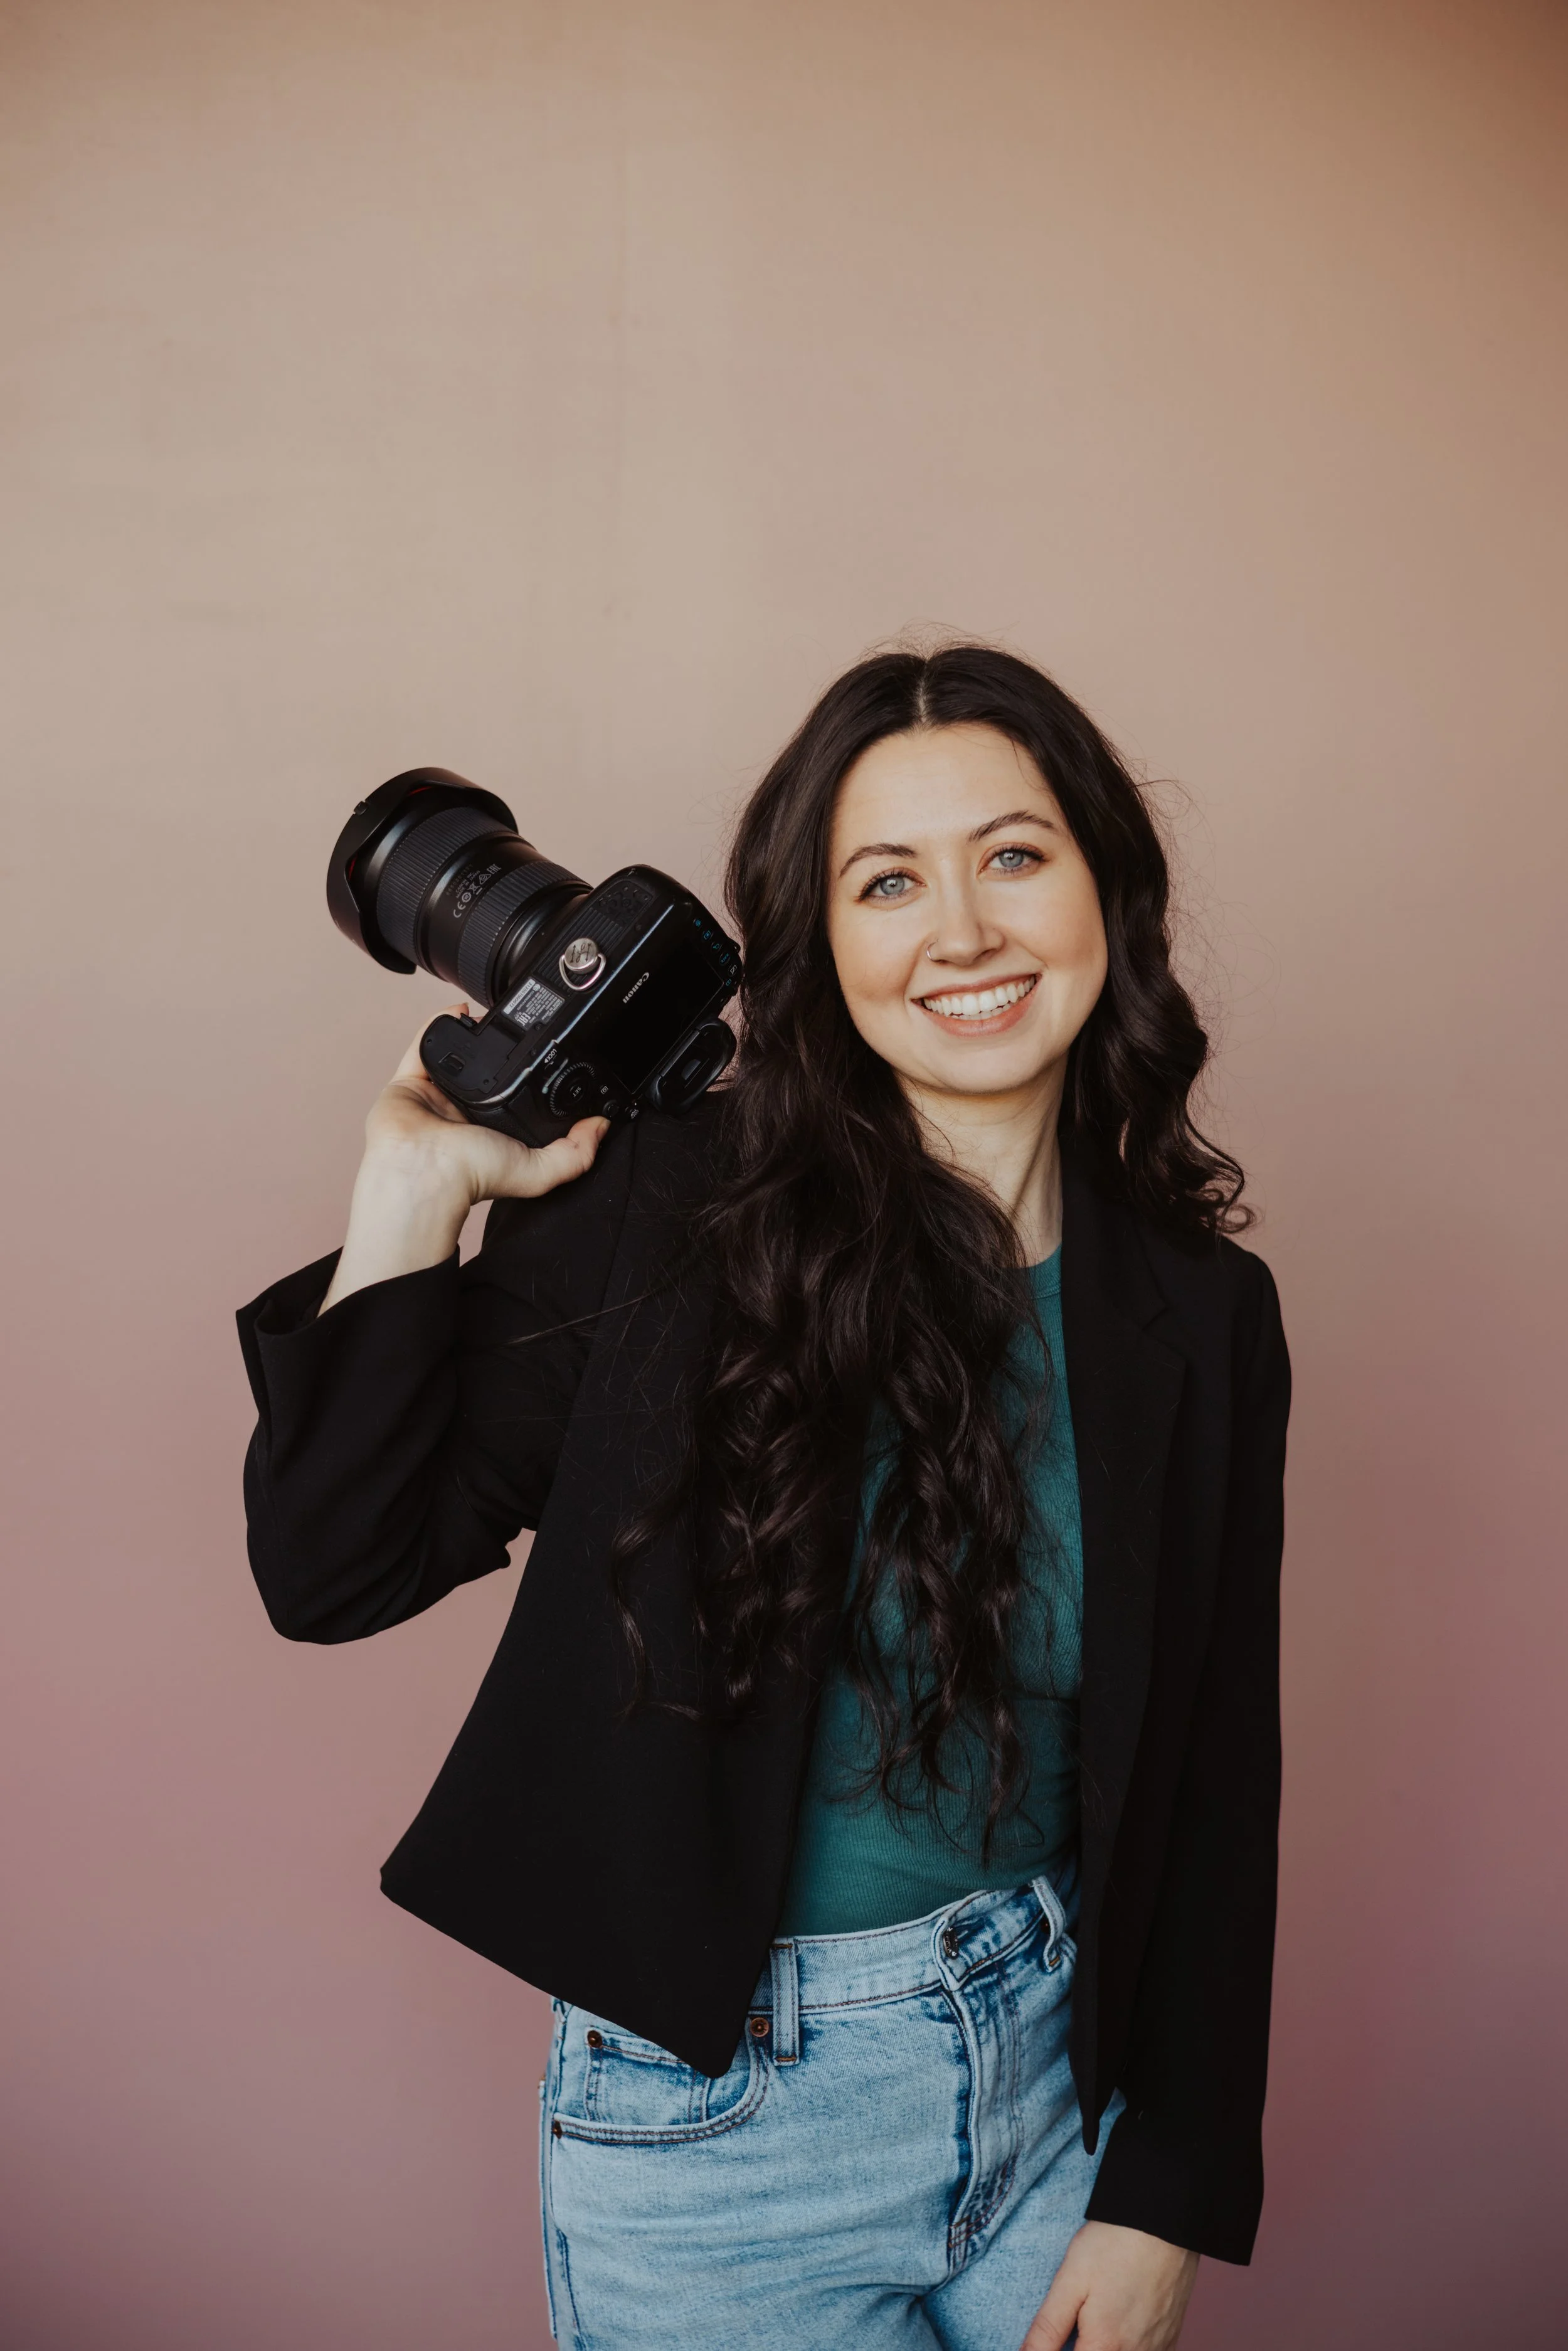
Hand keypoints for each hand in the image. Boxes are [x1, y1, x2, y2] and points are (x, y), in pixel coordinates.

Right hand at [321, 1005, 609, 1311]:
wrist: (424, 1170)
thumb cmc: (471, 1175)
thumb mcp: (539, 1169)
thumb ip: (576, 1153)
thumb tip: (602, 1127)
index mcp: (491, 1131)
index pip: (513, 1098)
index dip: (527, 1078)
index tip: (545, 1055)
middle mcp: (462, 1112)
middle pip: (483, 1073)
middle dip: (498, 1052)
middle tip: (516, 1032)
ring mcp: (434, 1095)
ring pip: (453, 1055)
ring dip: (470, 1035)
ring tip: (491, 1019)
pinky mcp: (410, 1081)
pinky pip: (423, 1043)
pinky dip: (438, 1023)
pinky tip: (460, 1010)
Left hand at [1021, 2222, 1197, 2350]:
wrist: (1164, 2220)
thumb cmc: (1114, 2245)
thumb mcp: (1070, 2281)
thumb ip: (1047, 2329)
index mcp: (1104, 2346)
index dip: (1057, 2350)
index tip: (1059, 2336)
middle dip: (1085, 2344)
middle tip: (1078, 2321)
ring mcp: (1156, 2348)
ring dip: (1104, 2345)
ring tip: (1099, 2315)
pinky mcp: (1170, 2337)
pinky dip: (1127, 2344)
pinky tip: (1120, 2319)